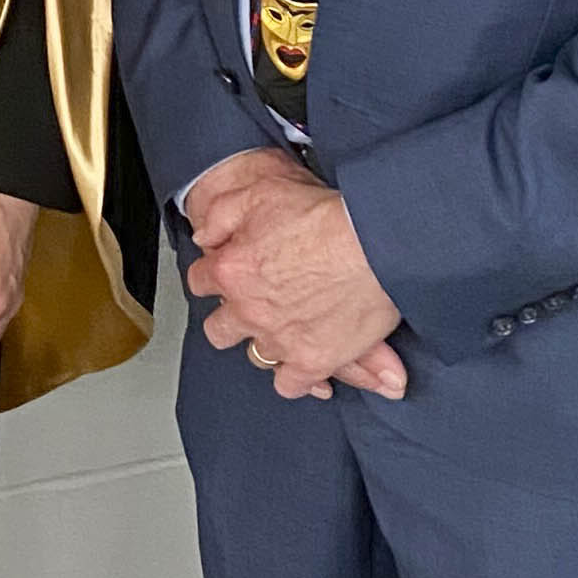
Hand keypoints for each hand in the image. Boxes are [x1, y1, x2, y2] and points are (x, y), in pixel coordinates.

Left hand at [184, 151, 405, 401]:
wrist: (378, 243)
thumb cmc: (325, 215)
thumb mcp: (261, 193)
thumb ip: (222, 214)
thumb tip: (205, 236)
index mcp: (231, 270)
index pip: (199, 282)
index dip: (214, 276)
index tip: (227, 274)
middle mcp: (248, 310)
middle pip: (219, 329)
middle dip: (231, 319)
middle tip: (255, 306)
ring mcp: (279, 340)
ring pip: (256, 356)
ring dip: (267, 343)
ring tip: (287, 330)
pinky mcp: (312, 362)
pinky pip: (289, 384)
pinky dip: (294, 377)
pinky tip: (304, 362)